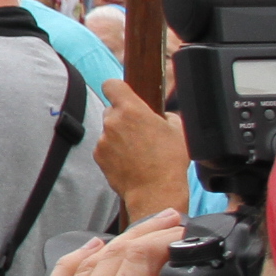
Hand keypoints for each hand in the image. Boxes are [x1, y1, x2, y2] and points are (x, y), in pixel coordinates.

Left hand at [17, 210, 187, 275]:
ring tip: (149, 229)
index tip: (194, 233)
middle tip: (180, 221)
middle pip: (112, 258)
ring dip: (116, 242)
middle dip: (147, 233)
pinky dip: (74, 263)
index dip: (167, 240)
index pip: (138, 266)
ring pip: (83, 267)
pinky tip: (90, 251)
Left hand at [96, 80, 192, 221]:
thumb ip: (164, 115)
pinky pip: (105, 147)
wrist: (155, 191)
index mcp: (132, 110)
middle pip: (112, 110)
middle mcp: (113, 121)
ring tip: (137, 151)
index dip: (117, 88)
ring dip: (118, 136)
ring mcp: (103, 139)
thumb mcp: (177, 130)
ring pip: (109, 130)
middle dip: (123, 117)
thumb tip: (160, 116)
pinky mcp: (98, 155)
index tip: (122, 94)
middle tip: (139, 132)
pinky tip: (129, 161)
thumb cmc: (169, 161)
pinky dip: (113, 151)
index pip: (112, 85)